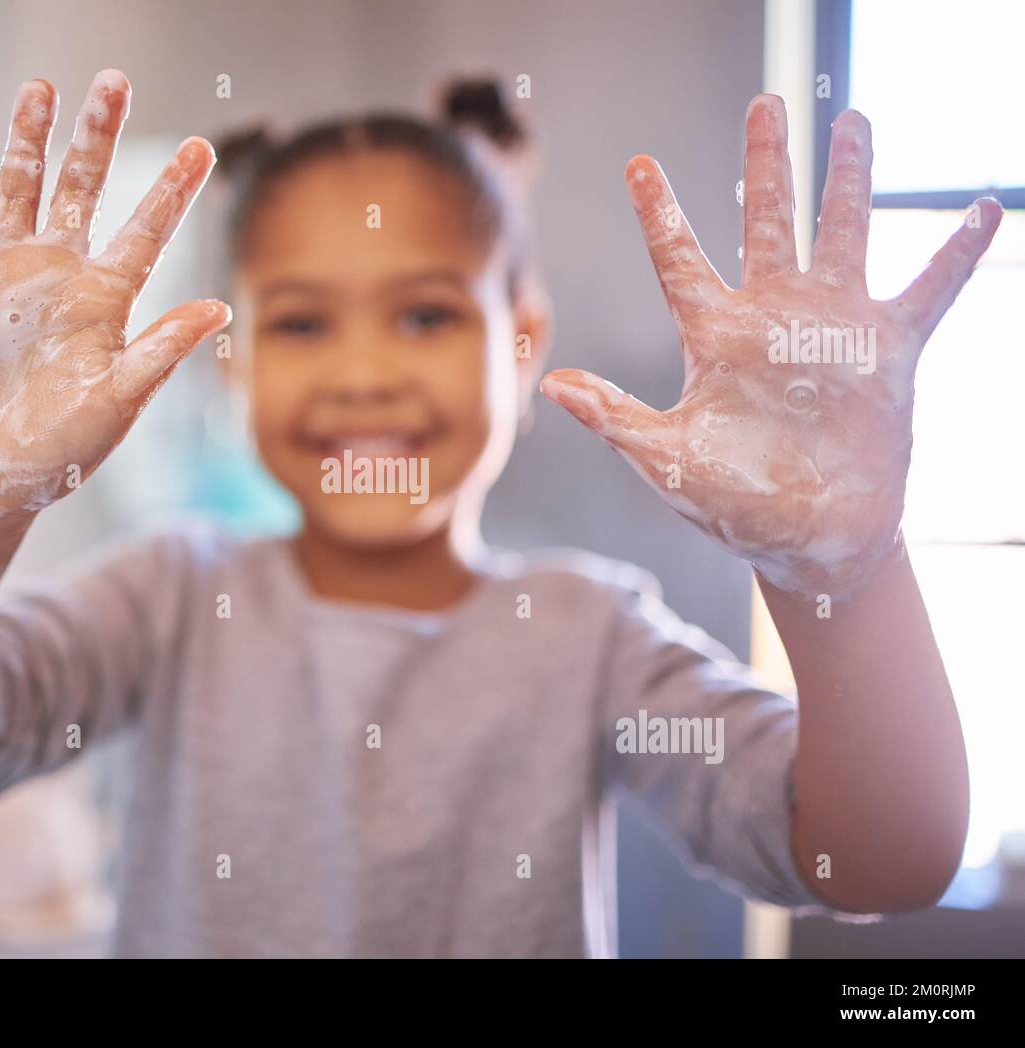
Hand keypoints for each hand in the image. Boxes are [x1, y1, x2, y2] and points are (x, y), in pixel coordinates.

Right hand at [0, 69, 229, 549]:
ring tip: (40, 89)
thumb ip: (159, 353)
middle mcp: (58, 274)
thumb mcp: (116, 402)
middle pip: (81, 189)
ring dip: (24, 140)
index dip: (172, 191)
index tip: (203, 146)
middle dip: (96, 137)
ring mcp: (1, 275)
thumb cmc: (60, 450)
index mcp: (106, 300)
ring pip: (14, 188)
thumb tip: (219, 310)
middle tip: (113, 81)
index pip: (146, 233)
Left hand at [542, 94, 1000, 598]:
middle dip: (767, 164)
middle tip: (766, 104)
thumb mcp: (665, 460)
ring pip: (843, 233)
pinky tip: (984, 207)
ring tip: (853, 121)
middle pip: (768, 222)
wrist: (809, 539)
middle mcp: (773, 319)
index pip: (681, 261)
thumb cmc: (732, 504)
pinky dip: (956, 253)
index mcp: (716, 338)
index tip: (639, 163)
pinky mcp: (887, 351)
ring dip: (850, 179)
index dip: (661, 213)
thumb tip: (550, 383)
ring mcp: (833, 328)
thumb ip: (614, 417)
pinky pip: (928, 290)